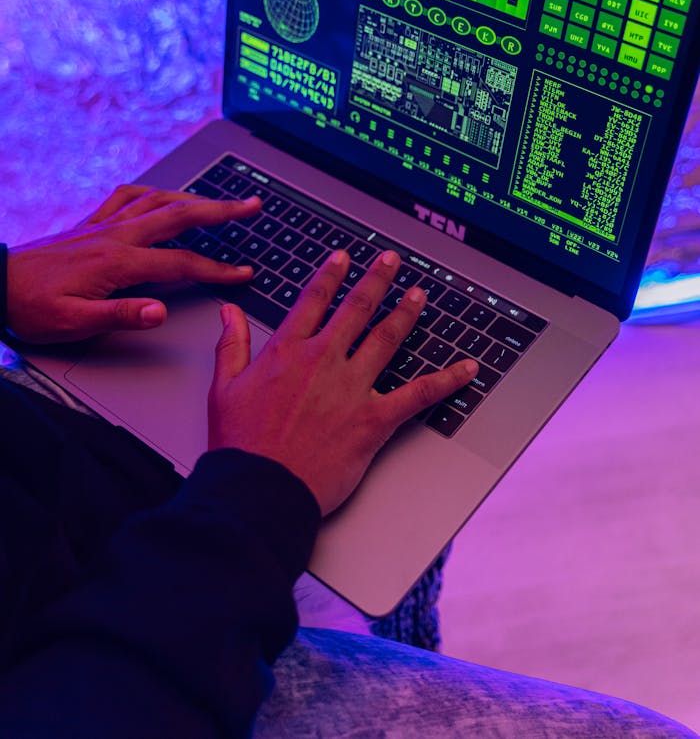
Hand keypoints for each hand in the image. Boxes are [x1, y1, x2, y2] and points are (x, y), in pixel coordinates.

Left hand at [6, 184, 261, 343]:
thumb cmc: (30, 307)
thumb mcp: (73, 323)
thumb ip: (120, 316)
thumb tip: (161, 312)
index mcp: (117, 262)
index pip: (181, 264)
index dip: (217, 270)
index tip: (243, 273)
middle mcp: (114, 235)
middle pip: (180, 215)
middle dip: (221, 210)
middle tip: (252, 205)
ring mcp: (102, 225)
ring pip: (158, 199)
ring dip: (194, 197)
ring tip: (219, 201)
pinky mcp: (89, 224)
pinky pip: (127, 196)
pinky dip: (151, 191)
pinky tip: (160, 194)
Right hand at [208, 249, 477, 515]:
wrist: (260, 488)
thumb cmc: (241, 444)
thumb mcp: (223, 388)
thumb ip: (231, 344)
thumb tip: (229, 312)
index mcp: (287, 351)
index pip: (314, 300)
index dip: (331, 275)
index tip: (343, 259)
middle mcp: (323, 360)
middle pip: (356, 308)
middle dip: (377, 280)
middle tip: (391, 261)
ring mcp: (351, 387)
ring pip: (387, 338)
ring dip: (406, 312)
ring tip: (420, 295)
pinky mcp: (373, 419)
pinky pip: (417, 394)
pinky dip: (446, 380)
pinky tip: (465, 369)